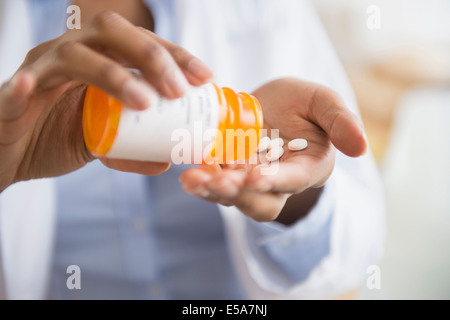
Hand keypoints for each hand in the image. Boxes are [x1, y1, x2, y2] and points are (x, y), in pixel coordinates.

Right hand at [0, 12, 212, 191]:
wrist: (10, 155)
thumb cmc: (56, 138)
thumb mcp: (103, 145)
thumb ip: (133, 150)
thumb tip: (167, 161)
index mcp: (96, 59)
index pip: (139, 43)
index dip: (174, 55)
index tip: (205, 77)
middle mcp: (70, 55)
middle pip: (110, 33)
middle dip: (151, 56)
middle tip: (178, 89)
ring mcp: (40, 71)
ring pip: (73, 56)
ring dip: (111, 74)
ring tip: (143, 102)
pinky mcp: (10, 98)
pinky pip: (17, 88)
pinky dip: (25, 88)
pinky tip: (34, 88)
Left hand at [179, 78, 366, 221]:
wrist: (270, 107)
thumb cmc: (301, 105)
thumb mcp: (322, 102)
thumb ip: (340, 121)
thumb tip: (362, 147)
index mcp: (307, 168)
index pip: (292, 180)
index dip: (275, 181)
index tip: (255, 176)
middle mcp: (278, 183)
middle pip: (259, 201)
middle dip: (237, 193)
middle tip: (216, 180)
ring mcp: (249, 181)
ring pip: (232, 198)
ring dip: (212, 191)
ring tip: (192, 179)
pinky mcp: (227, 174)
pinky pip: (213, 183)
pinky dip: (200, 179)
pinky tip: (187, 169)